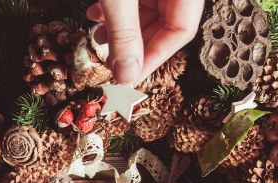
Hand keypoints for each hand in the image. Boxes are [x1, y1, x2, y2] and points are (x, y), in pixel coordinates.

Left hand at [87, 0, 202, 85]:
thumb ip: (124, 32)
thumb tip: (126, 75)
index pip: (182, 30)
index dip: (154, 57)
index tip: (129, 77)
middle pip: (166, 24)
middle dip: (132, 44)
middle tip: (110, 60)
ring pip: (150, 12)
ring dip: (121, 29)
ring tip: (98, 35)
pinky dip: (118, 10)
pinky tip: (96, 13)